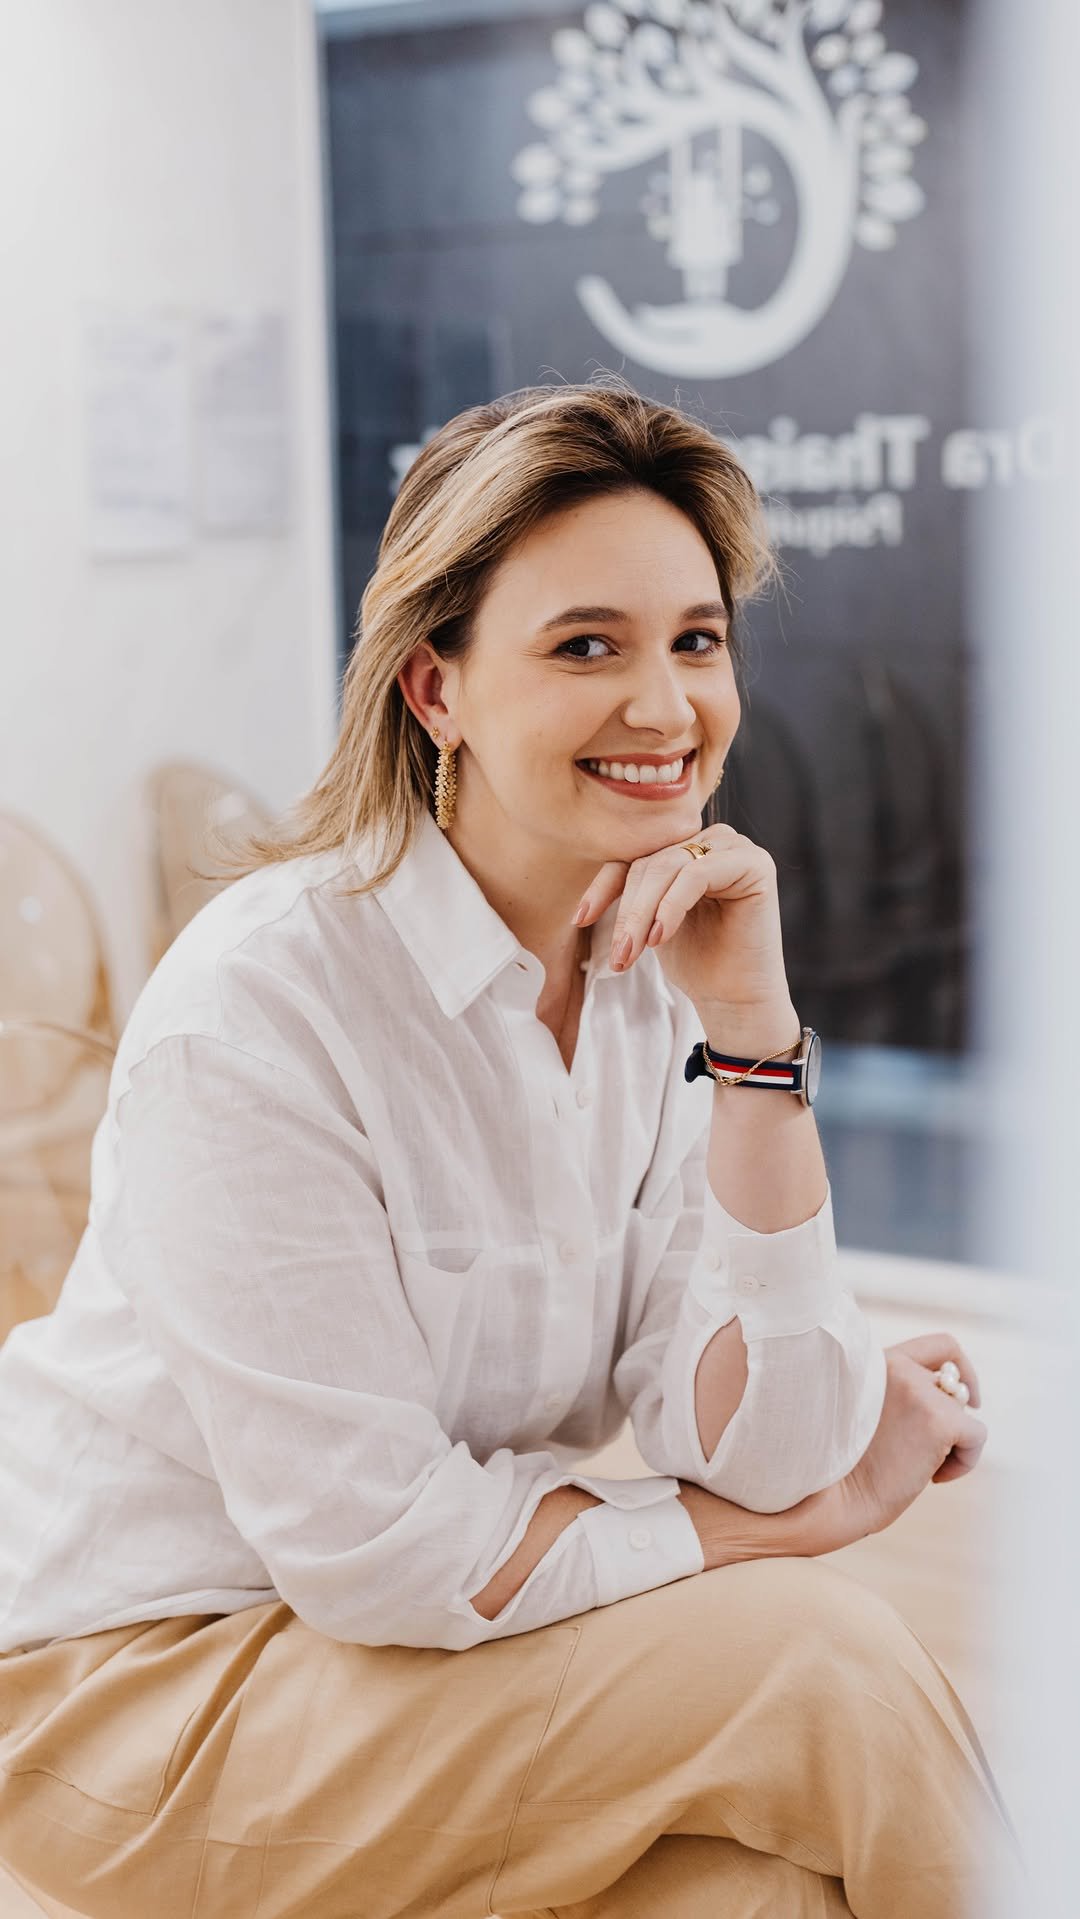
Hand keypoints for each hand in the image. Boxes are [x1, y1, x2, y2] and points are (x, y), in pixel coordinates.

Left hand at [572, 822, 792, 1023]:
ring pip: (669, 866)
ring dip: (643, 912)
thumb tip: (589, 882)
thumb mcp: (651, 919)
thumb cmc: (696, 962)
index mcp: (691, 848)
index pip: (638, 855)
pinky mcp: (755, 864)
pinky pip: (696, 874)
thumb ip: (636, 889)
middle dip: (628, 910)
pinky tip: (659, 937)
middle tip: (619, 954)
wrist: (734, 1000)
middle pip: (652, 861)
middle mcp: (715, 841)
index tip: (580, 919)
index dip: (605, 886)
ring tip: (633, 952)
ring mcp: (737, 849)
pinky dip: (671, 906)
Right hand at [832, 1335, 986, 1542]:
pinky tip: (930, 1478)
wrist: (831, 1497)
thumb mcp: (863, 1411)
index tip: (967, 1397)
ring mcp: (920, 1390)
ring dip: (951, 1447)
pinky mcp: (939, 1419)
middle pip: (956, 1386)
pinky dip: (964, 1463)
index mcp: (875, 1362)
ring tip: (917, 1468)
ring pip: (965, 1416)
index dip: (962, 1368)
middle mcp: (898, 1366)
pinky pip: (976, 1437)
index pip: (940, 1346)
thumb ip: (899, 1394)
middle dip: (950, 1421)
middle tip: (926, 1454)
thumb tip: (955, 1401)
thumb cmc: (842, 1467)